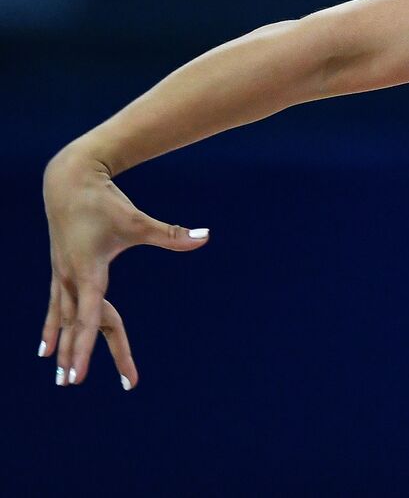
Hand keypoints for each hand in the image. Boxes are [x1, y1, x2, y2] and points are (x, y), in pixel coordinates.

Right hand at [41, 147, 210, 387]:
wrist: (68, 180)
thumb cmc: (105, 201)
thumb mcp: (138, 220)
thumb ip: (171, 233)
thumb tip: (206, 236)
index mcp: (89, 272)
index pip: (89, 318)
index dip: (84, 347)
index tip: (78, 374)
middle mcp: (71, 278)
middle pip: (76, 323)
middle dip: (77, 354)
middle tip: (72, 385)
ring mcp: (62, 274)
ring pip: (62, 317)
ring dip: (62, 345)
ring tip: (58, 373)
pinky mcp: (59, 269)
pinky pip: (55, 306)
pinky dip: (52, 327)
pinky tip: (46, 347)